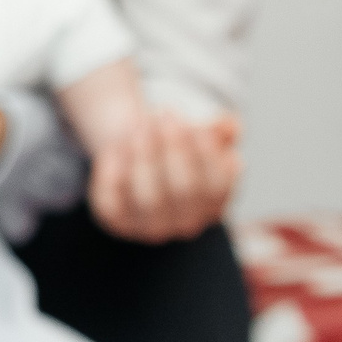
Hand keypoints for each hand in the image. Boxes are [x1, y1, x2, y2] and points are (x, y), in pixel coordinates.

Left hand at [88, 112, 240, 242]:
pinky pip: (113, 200)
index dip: (204, 151)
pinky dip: (114, 170)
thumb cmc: (176, 142)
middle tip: (161, 115)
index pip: (218, 184)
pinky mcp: (118, 220)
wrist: (134, 148)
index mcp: (214, 204)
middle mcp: (186, 222)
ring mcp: (151, 226)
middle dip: (174, 148)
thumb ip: (222, 129)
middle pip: (185, 189)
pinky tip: (116, 147)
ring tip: (139, 125)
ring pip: (149, 198)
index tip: (188, 121)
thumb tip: (227, 124)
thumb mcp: (203, 131)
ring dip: (145, 156)